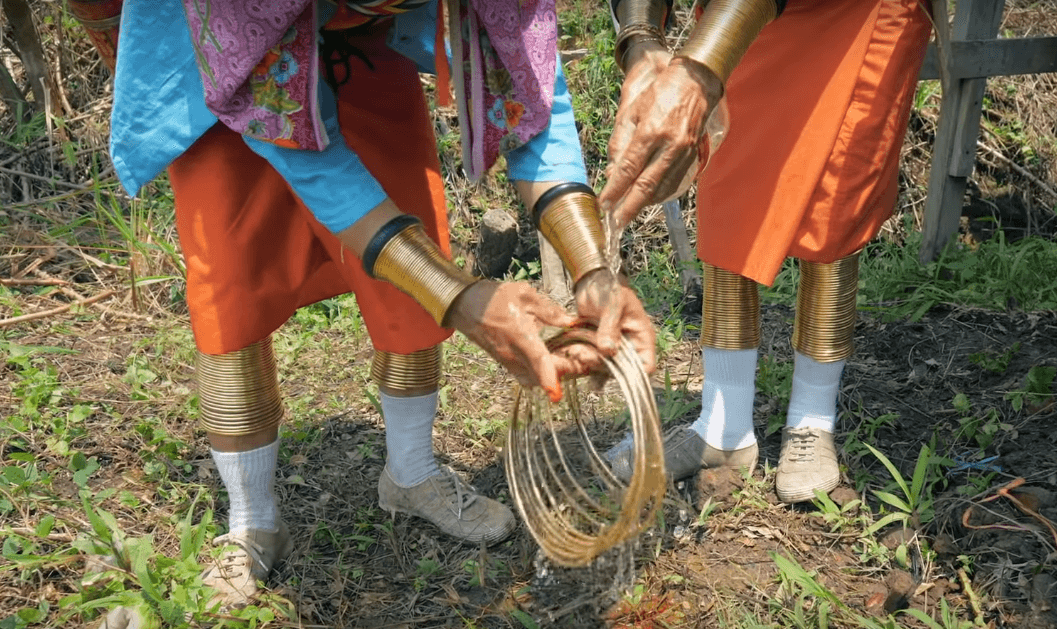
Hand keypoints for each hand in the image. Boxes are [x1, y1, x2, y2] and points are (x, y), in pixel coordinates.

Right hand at [446, 280, 576, 400]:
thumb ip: (550, 311)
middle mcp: (513, 354)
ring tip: (572, 361)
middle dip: (565, 373)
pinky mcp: (506, 365)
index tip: (556, 394)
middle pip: (541, 375)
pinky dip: (542, 375)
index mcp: (519, 335)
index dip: (548, 377)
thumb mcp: (525, 295)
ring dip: (554, 375)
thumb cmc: (494, 298)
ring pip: (535, 379)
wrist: (466, 306)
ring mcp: (508, 362)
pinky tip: (554, 362)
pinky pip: (527, 377)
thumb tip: (572, 322)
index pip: (537, 360)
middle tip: (586, 362)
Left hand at [571, 269, 655, 373]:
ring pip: (603, 366)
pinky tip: (572, 349)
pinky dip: (582, 357)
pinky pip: (591, 358)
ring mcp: (612, 347)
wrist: (591, 281)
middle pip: (621, 370)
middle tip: (585, 355)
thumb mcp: (613, 304)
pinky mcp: (597, 346)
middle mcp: (629, 345)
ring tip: (576, 351)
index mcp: (641, 336)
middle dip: (602, 365)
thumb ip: (610, 327)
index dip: (635, 374)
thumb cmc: (609, 287)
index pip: (646, 366)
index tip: (615, 369)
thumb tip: (608, 350)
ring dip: (589, 361)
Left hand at [599, 56, 721, 230]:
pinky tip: (648, 199)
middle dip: (629, 207)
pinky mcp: (693, 156)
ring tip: (628, 213)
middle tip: (616, 223)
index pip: (629, 169)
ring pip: (662, 187)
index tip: (604, 205)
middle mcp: (670, 145)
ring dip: (644, 203)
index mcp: (651, 131)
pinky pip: (675, 182)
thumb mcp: (631, 112)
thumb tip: (611, 173)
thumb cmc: (658, 95)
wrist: (695, 84)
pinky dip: (660, 194)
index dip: (615, 189)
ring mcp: (684, 152)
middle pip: (646, 185)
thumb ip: (619, 143)